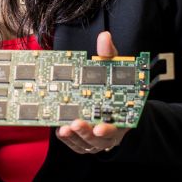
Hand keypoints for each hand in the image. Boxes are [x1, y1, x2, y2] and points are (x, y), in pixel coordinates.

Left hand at [57, 31, 127, 153]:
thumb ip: (108, 56)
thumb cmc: (112, 88)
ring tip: (64, 128)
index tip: (100, 127)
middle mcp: (110, 130)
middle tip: (76, 123)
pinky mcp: (84, 142)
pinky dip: (67, 139)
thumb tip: (104, 36)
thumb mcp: (113, 70)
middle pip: (99, 138)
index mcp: (121, 117)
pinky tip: (60, 129)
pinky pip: (75, 145)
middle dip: (86, 132)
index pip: (117, 126)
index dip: (108, 129)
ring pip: (85, 143)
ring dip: (74, 137)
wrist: (116, 108)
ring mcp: (96, 139)